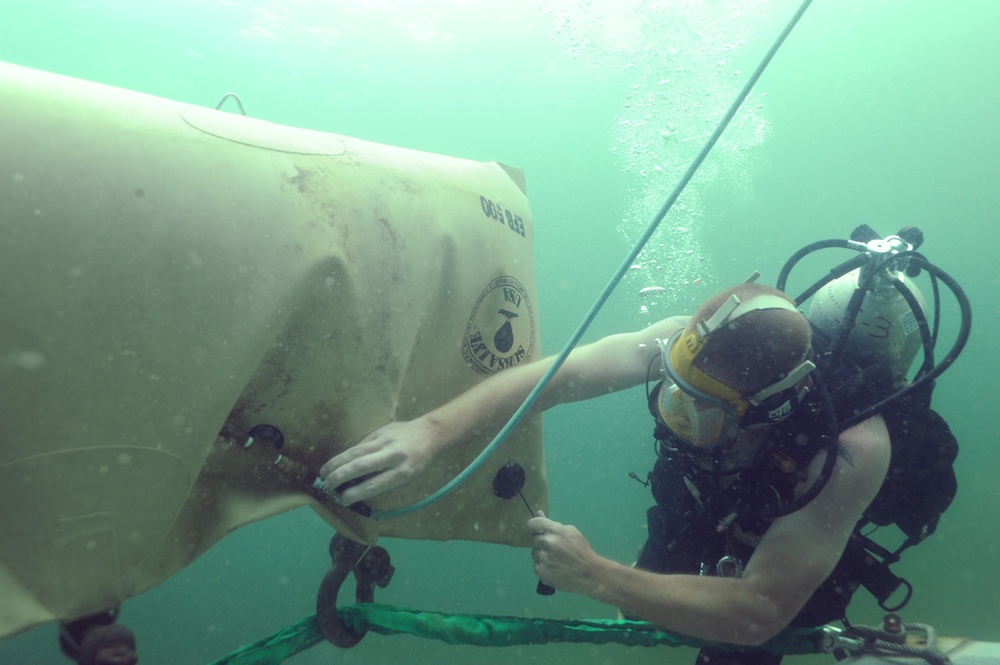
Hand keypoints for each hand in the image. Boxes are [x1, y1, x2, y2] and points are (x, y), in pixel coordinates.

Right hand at [318, 419, 437, 505]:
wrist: (429, 433)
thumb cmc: (418, 461)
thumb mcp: (408, 477)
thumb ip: (385, 482)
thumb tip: (357, 489)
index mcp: (403, 472)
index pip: (374, 485)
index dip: (355, 494)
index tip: (342, 500)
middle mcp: (393, 455)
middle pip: (361, 466)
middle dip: (340, 477)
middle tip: (327, 486)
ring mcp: (385, 440)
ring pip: (355, 452)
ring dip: (336, 463)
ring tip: (323, 473)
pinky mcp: (379, 431)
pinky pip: (359, 445)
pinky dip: (346, 455)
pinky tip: (336, 462)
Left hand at [528, 511, 601, 594]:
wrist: (588, 574)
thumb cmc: (581, 550)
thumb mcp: (571, 532)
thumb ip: (552, 524)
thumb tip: (538, 513)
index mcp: (554, 531)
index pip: (532, 523)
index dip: (535, 527)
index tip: (538, 531)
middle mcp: (546, 543)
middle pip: (533, 539)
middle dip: (541, 542)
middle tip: (554, 548)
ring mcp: (543, 558)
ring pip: (534, 553)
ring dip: (542, 555)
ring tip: (556, 559)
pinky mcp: (541, 572)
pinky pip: (536, 566)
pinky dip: (543, 567)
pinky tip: (554, 568)